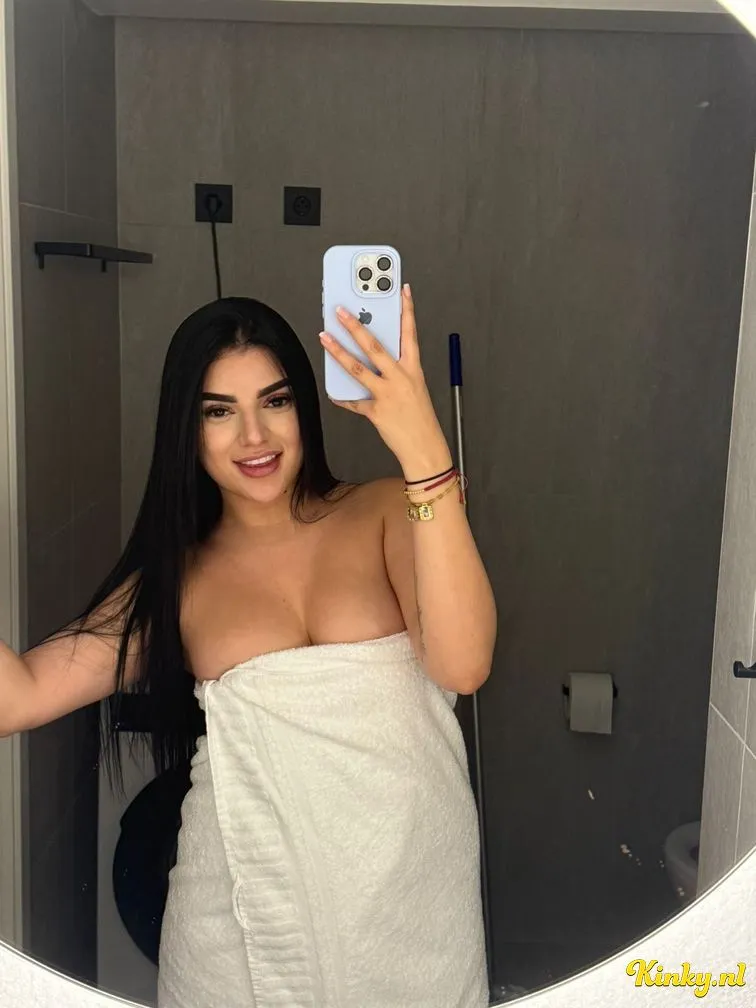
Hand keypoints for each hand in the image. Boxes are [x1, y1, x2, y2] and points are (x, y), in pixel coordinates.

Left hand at [319, 285, 451, 477]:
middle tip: (340, 311)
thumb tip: (374, 359)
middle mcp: (401, 378)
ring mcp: (388, 394)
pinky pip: (353, 401)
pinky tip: (333, 391)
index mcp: (413, 370)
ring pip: (358, 367)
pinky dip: (342, 396)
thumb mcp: (414, 388)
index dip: (407, 309)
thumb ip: (395, 371)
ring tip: (324, 337)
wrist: (425, 448)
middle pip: (374, 346)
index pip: (410, 333)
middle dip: (355, 325)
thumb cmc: (420, 418)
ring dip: (338, 351)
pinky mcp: (376, 411)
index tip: (402, 289)